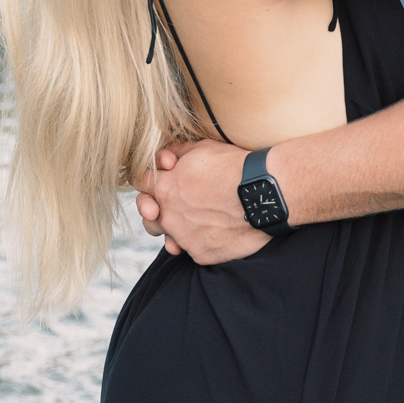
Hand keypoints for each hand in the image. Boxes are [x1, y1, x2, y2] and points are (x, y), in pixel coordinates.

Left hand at [135, 141, 269, 263]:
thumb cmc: (234, 167)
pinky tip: (219, 230)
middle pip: (148, 217)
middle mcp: (168, 216)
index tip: (163, 179)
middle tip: (176, 205)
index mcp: (164, 188)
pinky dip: (203, 241)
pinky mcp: (202, 254)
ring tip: (198, 221)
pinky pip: (194, 250)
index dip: (150, 179)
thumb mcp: (203, 148)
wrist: (263, 195)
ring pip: (170, 237)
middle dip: (156, 210)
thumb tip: (164, 157)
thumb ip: (176, 152)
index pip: (140, 183)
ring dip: (177, 229)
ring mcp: (184, 238)